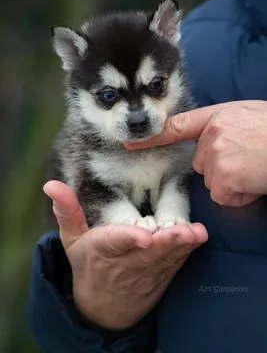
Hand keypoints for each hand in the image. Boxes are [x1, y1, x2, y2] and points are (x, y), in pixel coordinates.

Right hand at [43, 180, 207, 329]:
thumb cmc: (88, 263)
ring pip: (166, 258)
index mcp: (102, 249)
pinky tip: (198, 238)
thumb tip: (51, 185)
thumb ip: (67, 211)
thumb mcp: (71, 239)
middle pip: (147, 252)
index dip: (128, 238)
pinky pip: (175, 262)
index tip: (143, 236)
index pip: (114, 242)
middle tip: (182, 231)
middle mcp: (126, 261)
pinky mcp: (162, 273)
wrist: (105, 306)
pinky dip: (187, 251)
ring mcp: (147, 270)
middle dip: (165, 242)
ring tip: (196, 233)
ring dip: (181, 246)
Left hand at [125, 100, 266, 206]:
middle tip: (246, 160)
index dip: (152, 136)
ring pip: (213, 181)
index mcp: (217, 117)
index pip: (177, 126)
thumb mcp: (249, 114)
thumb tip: (214, 137)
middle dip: (219, 167)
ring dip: (232, 182)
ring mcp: (216, 158)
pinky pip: (225, 196)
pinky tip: (255, 182)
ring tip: (254, 169)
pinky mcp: (225, 180)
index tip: (129, 142)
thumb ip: (224, 125)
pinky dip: (240, 196)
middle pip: (201, 163)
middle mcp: (212, 136)